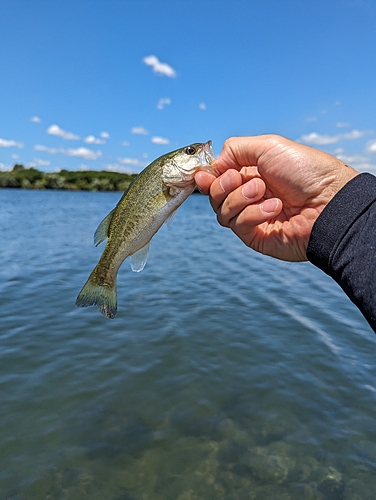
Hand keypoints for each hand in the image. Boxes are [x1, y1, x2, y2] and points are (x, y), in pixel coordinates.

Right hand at [195, 135, 358, 260]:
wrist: (329, 202)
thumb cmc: (305, 171)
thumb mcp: (268, 146)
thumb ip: (234, 149)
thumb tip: (212, 166)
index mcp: (250, 173)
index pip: (216, 177)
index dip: (207, 176)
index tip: (203, 174)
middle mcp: (248, 196)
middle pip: (214, 195)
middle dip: (223, 185)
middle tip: (243, 179)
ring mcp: (251, 217)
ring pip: (221, 211)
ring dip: (240, 198)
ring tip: (264, 192)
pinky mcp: (255, 237)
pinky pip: (237, 225)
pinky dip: (252, 214)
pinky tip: (274, 209)